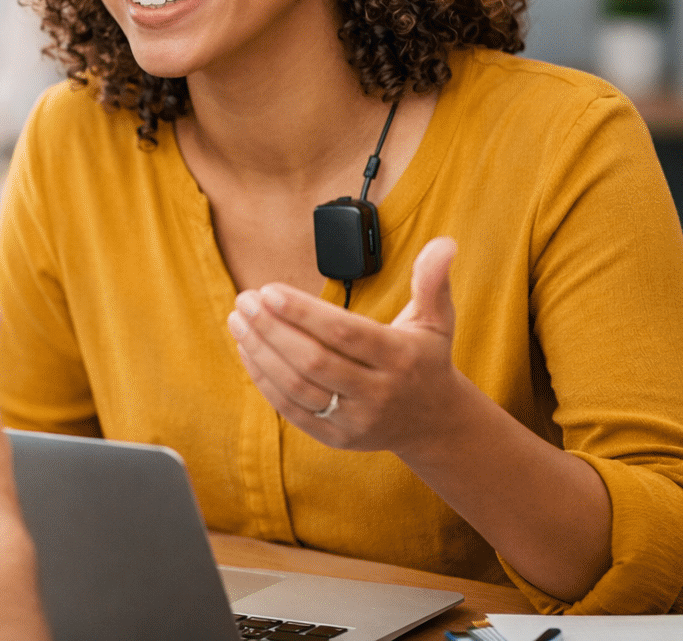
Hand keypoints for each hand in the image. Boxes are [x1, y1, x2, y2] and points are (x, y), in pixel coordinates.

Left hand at [227, 236, 470, 455]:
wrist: (433, 423)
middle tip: (245, 301)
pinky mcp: (336, 438)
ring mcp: (356, 420)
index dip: (303, 313)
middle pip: (314, 361)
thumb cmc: (425, 359)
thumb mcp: (436, 320)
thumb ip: (433, 281)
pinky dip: (264, 379)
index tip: (268, 290)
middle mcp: (379, 393)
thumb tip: (443, 244)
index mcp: (400, 358)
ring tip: (238, 320)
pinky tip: (247, 350)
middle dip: (272, 329)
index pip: (345, 333)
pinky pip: (291, 410)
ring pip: (297, 387)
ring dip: (261, 352)